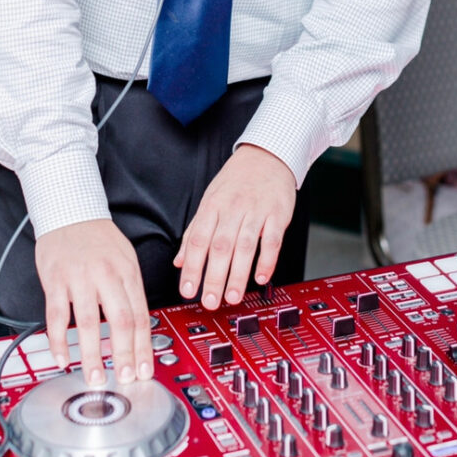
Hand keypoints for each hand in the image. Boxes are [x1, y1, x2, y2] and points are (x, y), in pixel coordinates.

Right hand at [35, 219, 153, 386]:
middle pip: (119, 320)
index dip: (143, 346)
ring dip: (92, 354)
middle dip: (124, 354)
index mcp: (127, 272)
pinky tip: (62, 357)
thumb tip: (139, 328)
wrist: (71, 211)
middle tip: (124, 378)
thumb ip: (130, 291)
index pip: (140, 314)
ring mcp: (79, 278)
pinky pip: (56, 315)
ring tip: (94, 376)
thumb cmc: (99, 238)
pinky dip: (58, 339)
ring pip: (88, 322)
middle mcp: (106, 275)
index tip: (144, 369)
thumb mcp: (126, 258)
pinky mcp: (55, 280)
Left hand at [174, 144, 295, 308]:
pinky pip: (272, 240)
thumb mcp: (210, 201)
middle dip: (213, 277)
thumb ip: (194, 232)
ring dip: (238, 274)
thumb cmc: (236, 181)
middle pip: (220, 246)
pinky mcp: (277, 213)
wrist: (266, 154)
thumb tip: (179, 261)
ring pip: (244, 245)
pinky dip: (267, 260)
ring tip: (232, 296)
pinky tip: (261, 278)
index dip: (192, 267)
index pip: (197, 240)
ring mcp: (255, 210)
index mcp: (212, 206)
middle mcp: (232, 208)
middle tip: (210, 301)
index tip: (188, 291)